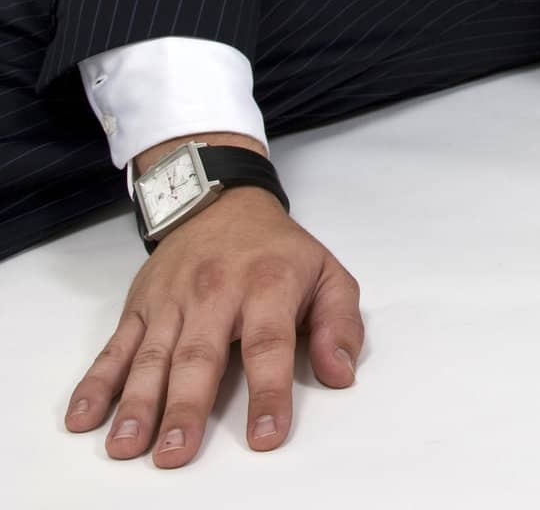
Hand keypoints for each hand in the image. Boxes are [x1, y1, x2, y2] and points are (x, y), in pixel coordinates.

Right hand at [62, 186, 363, 466]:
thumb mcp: (328, 273)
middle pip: (199, 356)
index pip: (269, 344)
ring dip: (137, 404)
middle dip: (186, 407)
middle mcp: (215, 291)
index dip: (268, 391)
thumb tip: (341, 373)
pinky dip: (95, 383)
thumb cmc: (279, 251)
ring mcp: (172, 300)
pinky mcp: (139, 306)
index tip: (265, 436)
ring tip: (126, 446)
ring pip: (152, 356)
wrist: (224, 201)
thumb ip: (340, 323)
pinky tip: (83, 417)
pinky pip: (114, 348)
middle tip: (176, 454)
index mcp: (268, 284)